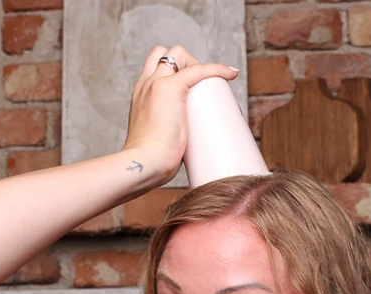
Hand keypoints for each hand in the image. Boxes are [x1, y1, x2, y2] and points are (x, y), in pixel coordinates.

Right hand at [121, 46, 238, 185]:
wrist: (144, 163)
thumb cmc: (150, 163)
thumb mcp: (154, 145)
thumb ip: (165, 146)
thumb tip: (179, 160)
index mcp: (140, 95)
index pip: (156, 67)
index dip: (175, 71)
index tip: (193, 91)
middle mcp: (146, 84)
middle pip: (166, 53)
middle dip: (186, 62)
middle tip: (203, 87)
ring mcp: (157, 83)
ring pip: (178, 53)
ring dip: (197, 63)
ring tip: (212, 84)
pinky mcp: (171, 88)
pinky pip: (199, 69)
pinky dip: (217, 68)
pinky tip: (231, 73)